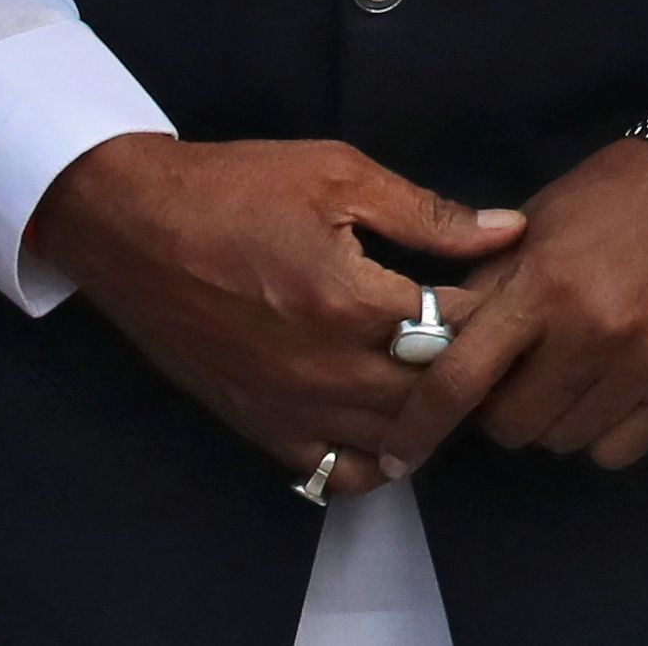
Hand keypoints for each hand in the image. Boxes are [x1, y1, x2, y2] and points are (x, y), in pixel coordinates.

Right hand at [25, 135, 523, 491]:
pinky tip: (392, 423)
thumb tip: (510, 231)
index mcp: (348, 302)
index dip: (498, 310)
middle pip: (431, 396)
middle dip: (476, 370)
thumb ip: (430, 215)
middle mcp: (319, 369)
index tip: (517, 291)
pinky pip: (329, 471)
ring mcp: (284, 406)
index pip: (457, 328)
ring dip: (433, 416)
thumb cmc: (238, 189)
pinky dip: (372, 459)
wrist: (130, 226)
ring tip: (456, 378)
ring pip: (390, 442)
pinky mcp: (254, 425)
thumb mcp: (341, 176)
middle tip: (500, 341)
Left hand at [377, 84, 647, 474]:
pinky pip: (617, 450)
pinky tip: (612, 392)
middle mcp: (593, 331)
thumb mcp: (539, 222)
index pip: (460, 379)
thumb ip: (488, 287)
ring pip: (563, 441)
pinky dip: (603, 432)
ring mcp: (646, 362)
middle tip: (521, 376)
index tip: (397, 456)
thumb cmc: (622, 196)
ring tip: (573, 376)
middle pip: (511, 426)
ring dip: (555, 419)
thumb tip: (436, 347)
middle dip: (502, 410)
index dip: (419, 427)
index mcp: (545, 286)